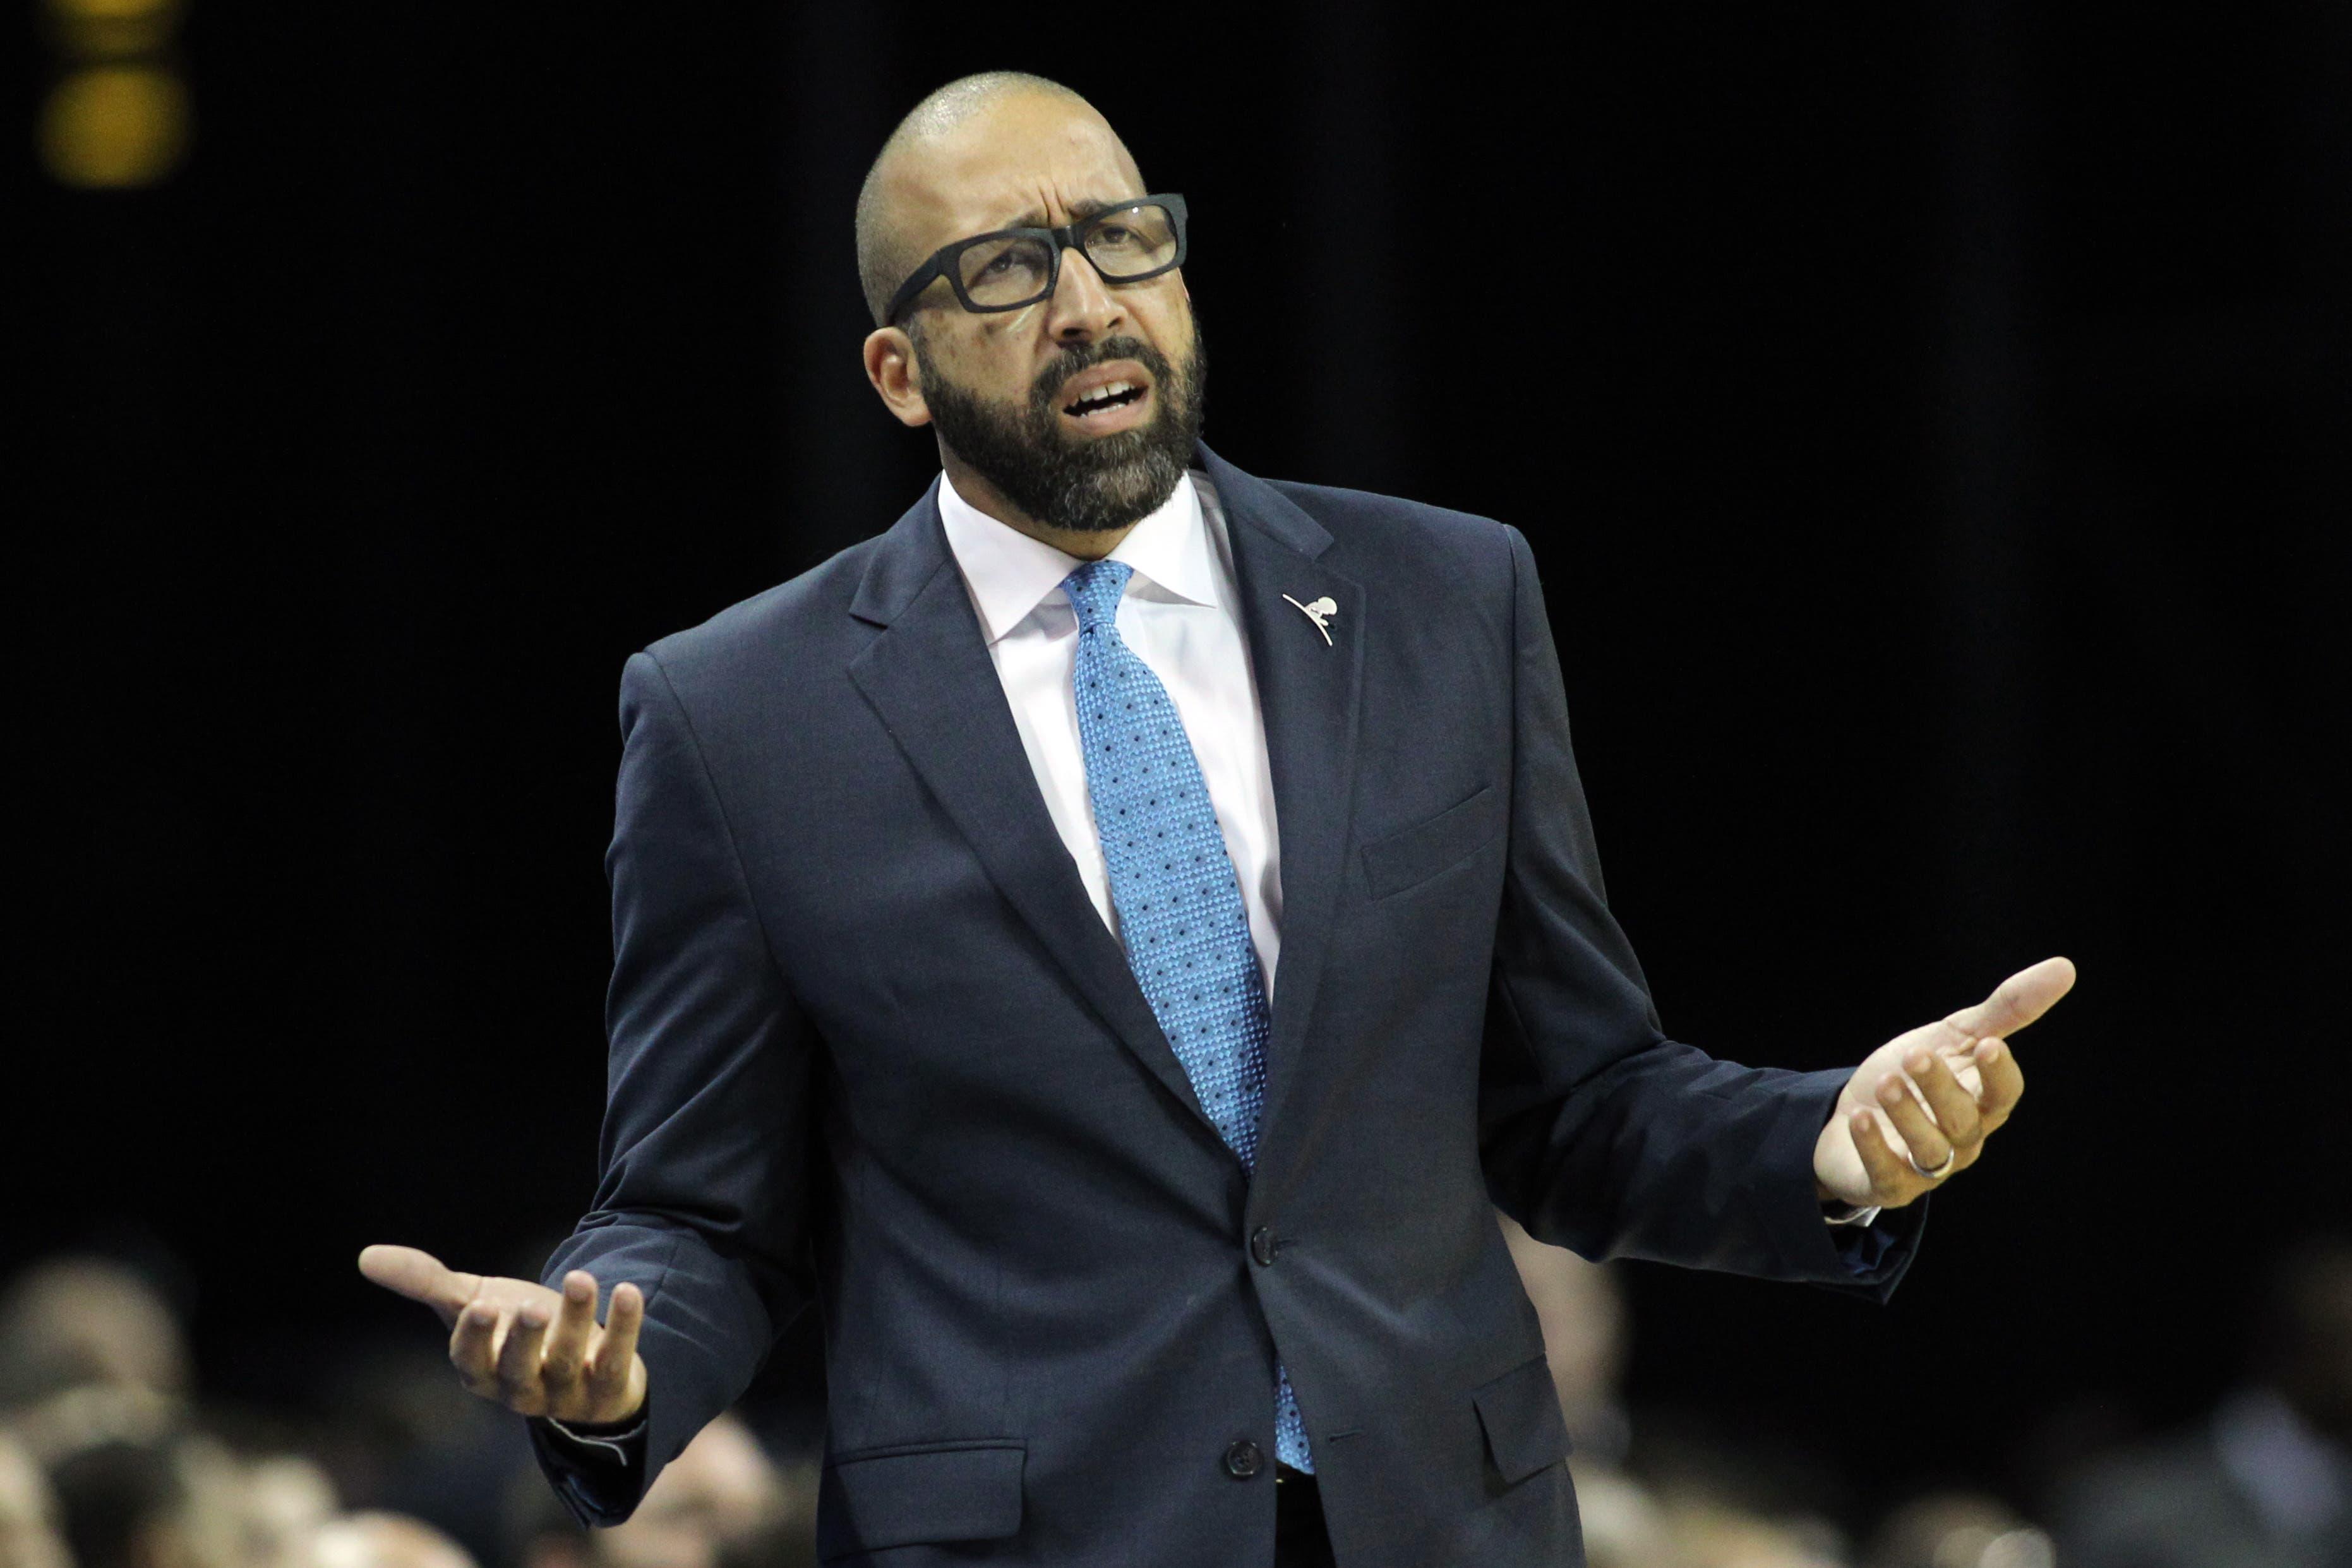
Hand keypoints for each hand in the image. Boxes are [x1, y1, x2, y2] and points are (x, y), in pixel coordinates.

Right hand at [357, 1244, 648, 1425]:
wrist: (578, 1363)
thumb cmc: (512, 1331)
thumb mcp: (470, 1303)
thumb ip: (424, 1282)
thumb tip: (364, 1256)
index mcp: (482, 1372)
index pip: (472, 1362)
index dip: (475, 1338)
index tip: (480, 1306)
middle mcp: (520, 1389)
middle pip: (519, 1370)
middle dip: (524, 1339)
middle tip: (532, 1306)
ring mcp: (565, 1393)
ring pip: (569, 1360)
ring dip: (577, 1320)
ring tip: (581, 1278)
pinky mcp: (608, 1387)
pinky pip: (617, 1360)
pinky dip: (625, 1326)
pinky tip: (627, 1290)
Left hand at [1812, 956, 2075, 1209]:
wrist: (1849, 1112)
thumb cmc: (1912, 1076)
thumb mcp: (1954, 1037)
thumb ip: (2006, 1010)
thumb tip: (2065, 967)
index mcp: (1981, 1103)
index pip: (2003, 1095)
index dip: (1999, 1074)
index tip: (1990, 1045)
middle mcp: (1960, 1139)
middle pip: (1962, 1119)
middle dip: (1941, 1088)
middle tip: (1916, 1056)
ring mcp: (1925, 1167)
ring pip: (1929, 1149)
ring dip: (1908, 1115)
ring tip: (1886, 1084)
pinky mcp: (1887, 1185)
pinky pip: (1886, 1175)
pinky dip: (1873, 1147)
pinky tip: (1860, 1119)